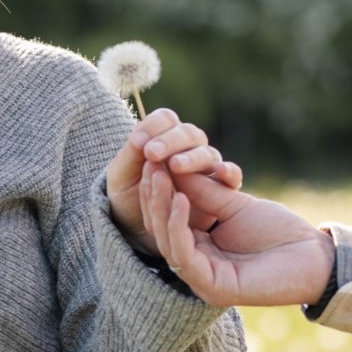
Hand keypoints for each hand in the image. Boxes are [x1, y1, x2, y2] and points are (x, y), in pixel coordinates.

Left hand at [107, 109, 243, 254]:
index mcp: (164, 137)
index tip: (138, 144)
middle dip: (171, 141)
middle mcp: (188, 149)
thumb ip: (129, 155)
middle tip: (152, 153)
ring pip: (208, 154)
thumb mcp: (119, 177)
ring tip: (175, 166)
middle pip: (189, 133)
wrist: (139, 231)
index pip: (166, 119)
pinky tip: (221, 172)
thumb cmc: (128, 198)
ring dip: (193, 158)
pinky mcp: (221, 191)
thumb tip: (141, 139)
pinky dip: (230, 172)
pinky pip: (232, 177)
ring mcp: (206, 169)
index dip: (153, 127)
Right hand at [140, 164, 336, 307]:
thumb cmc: (280, 231)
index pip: (168, 221)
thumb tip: (170, 168)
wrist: (314, 256)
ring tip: (160, 176)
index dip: (158, 191)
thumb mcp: (235, 204)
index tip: (151, 160)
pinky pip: (185, 255)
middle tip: (148, 163)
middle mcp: (197, 267)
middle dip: (153, 196)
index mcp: (201, 250)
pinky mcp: (213, 287)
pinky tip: (180, 198)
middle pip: (162, 231)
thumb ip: (203, 191)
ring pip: (168, 242)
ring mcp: (203, 280)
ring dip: (161, 207)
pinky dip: (178, 225)